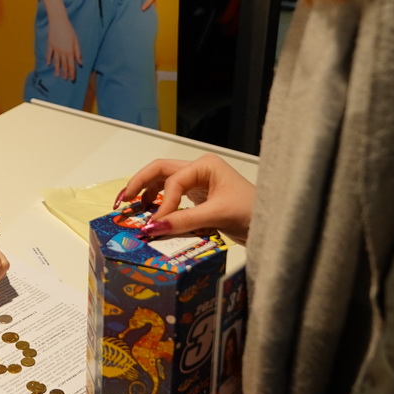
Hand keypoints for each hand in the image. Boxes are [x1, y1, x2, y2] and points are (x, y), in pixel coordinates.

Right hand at [45, 9, 81, 81]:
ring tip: (57, 75)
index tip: (72, 79)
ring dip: (57, 69)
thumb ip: (78, 52)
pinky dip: (48, 59)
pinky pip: (49, 54)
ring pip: (56, 61)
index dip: (72, 73)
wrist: (58, 22)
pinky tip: (48, 64)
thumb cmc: (69, 30)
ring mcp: (55, 49)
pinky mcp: (50, 45)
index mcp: (70, 51)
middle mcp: (62, 51)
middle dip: (65, 73)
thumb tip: (80, 62)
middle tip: (66, 79)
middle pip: (64, 64)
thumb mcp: (76, 41)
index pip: (71, 65)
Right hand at [117, 155, 254, 242]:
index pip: (173, 180)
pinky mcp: (199, 199)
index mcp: (204, 165)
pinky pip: (173, 199)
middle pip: (160, 172)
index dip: (162, 203)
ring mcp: (198, 184)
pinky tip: (150, 216)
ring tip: (131, 210)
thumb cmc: (251, 212)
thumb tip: (152, 228)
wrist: (271, 225)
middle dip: (139, 185)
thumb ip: (183, 220)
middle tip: (122, 202)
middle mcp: (198, 170)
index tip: (154, 224)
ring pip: (164, 184)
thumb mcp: (216, 215)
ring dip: (147, 195)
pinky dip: (160, 206)